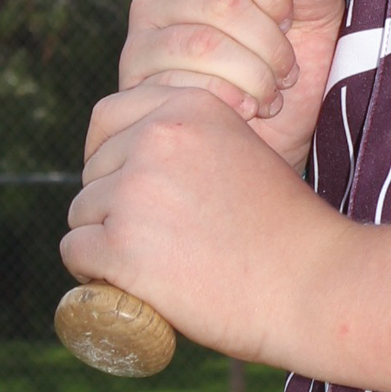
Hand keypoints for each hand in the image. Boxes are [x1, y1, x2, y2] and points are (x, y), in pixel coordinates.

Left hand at [61, 82, 345, 367]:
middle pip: (93, 169)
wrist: (314, 285)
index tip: (124, 185)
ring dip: (103, 239)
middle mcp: (158, 137)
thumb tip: (136, 160)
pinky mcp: (120, 245)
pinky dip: (93, 272)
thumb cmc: (287, 232)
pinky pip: (76, 253)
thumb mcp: (243, 154)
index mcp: (191, 106)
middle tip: (156, 239)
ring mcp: (135, 190)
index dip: (108, 154)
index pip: (108, 116)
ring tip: (155, 264)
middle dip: (110, 203)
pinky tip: (129, 283)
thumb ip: (194, 144)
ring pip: (82, 212)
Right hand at [116, 0, 343, 169]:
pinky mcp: (136, 85)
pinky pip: (183, 86)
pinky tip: (245, 111)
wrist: (264, 142)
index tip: (290, 21)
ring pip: (204, 45)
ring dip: (253, 77)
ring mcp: (143, 39)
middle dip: (270, 45)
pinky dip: (228, 102)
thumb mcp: (318, 24)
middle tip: (287, 72)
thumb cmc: (287, 72)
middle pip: (223, 2)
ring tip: (269, 95)